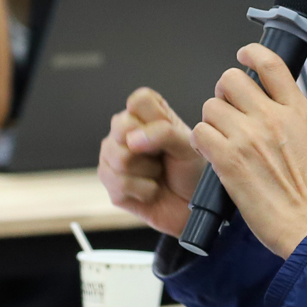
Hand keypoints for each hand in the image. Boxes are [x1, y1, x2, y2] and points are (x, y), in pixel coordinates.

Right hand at [98, 87, 204, 236]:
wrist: (195, 206)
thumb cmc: (193, 172)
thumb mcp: (188, 146)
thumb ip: (164, 132)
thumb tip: (132, 139)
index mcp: (145, 116)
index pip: (138, 100)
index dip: (155, 119)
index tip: (169, 135)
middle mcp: (124, 133)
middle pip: (122, 127)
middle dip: (150, 147)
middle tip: (162, 158)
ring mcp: (112, 158)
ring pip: (119, 156)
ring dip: (149, 171)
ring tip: (158, 174)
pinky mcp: (111, 185)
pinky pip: (120, 183)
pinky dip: (145, 190)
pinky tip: (152, 191)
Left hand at [192, 43, 306, 258]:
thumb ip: (297, 116)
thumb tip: (282, 102)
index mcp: (297, 111)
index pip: (270, 64)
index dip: (251, 53)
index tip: (243, 56)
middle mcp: (272, 118)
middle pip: (231, 80)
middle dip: (225, 92)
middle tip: (228, 108)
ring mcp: (248, 138)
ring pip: (211, 106)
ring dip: (212, 120)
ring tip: (222, 137)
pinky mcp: (228, 160)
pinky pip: (201, 133)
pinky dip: (203, 141)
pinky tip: (213, 153)